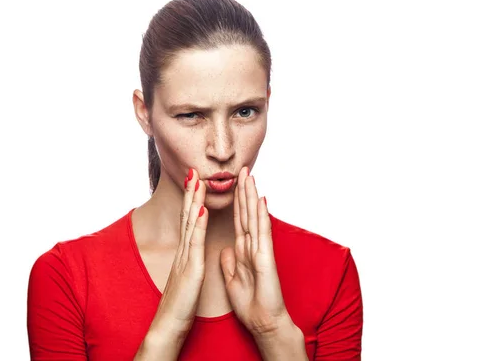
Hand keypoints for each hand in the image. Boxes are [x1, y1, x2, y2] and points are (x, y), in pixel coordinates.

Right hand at [147, 168, 207, 339]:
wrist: (168, 326)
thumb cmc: (179, 305)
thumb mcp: (185, 278)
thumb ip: (188, 263)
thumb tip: (190, 253)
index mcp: (184, 253)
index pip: (189, 222)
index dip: (191, 201)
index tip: (194, 182)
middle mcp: (183, 251)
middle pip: (187, 216)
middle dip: (190, 193)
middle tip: (192, 170)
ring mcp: (185, 258)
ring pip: (190, 224)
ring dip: (193, 201)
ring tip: (197, 181)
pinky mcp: (191, 269)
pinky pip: (195, 243)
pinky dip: (198, 225)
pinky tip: (202, 210)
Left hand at [219, 166, 289, 336]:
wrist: (263, 321)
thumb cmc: (250, 303)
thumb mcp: (232, 279)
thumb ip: (230, 262)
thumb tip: (226, 248)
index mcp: (242, 250)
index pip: (238, 220)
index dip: (235, 201)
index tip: (232, 183)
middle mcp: (252, 246)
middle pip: (246, 213)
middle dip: (244, 191)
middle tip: (243, 169)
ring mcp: (260, 249)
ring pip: (255, 217)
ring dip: (252, 196)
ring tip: (250, 176)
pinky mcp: (265, 257)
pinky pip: (262, 232)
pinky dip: (261, 216)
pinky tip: (261, 200)